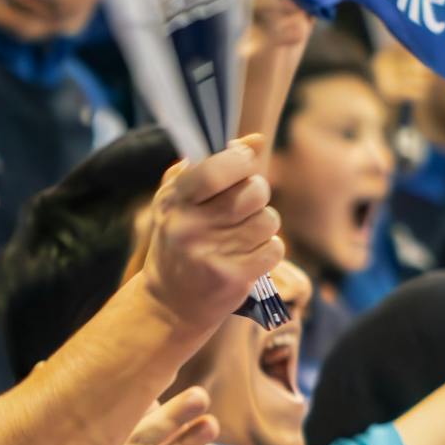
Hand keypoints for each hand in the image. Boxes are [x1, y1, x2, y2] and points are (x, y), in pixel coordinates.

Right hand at [136, 137, 285, 337]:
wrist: (169, 305)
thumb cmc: (179, 242)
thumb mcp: (179, 201)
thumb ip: (211, 164)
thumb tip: (256, 140)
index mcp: (174, 201)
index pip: (216, 168)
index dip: (241, 160)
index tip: (244, 162)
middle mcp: (189, 227)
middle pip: (254, 191)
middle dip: (258, 193)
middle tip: (245, 205)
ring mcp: (210, 254)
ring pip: (268, 220)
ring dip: (263, 225)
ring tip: (243, 235)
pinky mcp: (232, 279)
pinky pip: (274, 248)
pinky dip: (268, 250)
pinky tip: (249, 256)